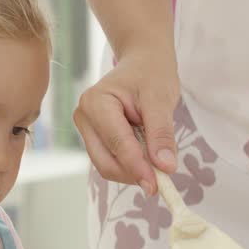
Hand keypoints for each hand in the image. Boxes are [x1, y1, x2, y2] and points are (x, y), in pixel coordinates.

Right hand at [73, 49, 179, 194]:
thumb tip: (165, 167)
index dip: (137, 167)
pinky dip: (131, 166)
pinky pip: (110, 161)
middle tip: (162, 180)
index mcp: (96, 102)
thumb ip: (161, 133)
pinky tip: (147, 156)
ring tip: (157, 159)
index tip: (158, 185)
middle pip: (105, 161)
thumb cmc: (151, 74)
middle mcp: (84, 116)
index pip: (116, 143)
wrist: (143, 62)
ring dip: (133, 171)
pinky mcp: (94, 138)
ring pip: (107, 166)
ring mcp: (86, 129)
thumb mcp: (161, 99)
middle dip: (134, 173)